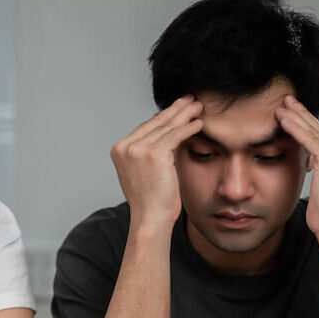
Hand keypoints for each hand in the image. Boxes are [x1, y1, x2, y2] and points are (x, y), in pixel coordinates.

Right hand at [110, 95, 202, 229]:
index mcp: (119, 150)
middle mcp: (125, 147)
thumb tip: (164, 132)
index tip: (177, 109)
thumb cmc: (150, 200)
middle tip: (190, 100)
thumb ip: (148, 151)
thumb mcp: (143, 171)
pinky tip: (198, 123)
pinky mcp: (153, 153)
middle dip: (175, 110)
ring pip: (166, 127)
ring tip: (198, 107)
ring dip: (184, 115)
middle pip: (155, 123)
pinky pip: (175, 135)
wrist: (150, 217)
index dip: (163, 117)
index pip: (145, 127)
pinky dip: (188, 128)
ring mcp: (137, 149)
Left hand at [276, 96, 318, 242]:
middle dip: (302, 113)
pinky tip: (282, 120)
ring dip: (295, 117)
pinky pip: (309, 139)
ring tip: (280, 107)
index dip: (309, 121)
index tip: (295, 110)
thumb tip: (312, 155)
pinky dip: (293, 128)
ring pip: (314, 131)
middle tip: (287, 100)